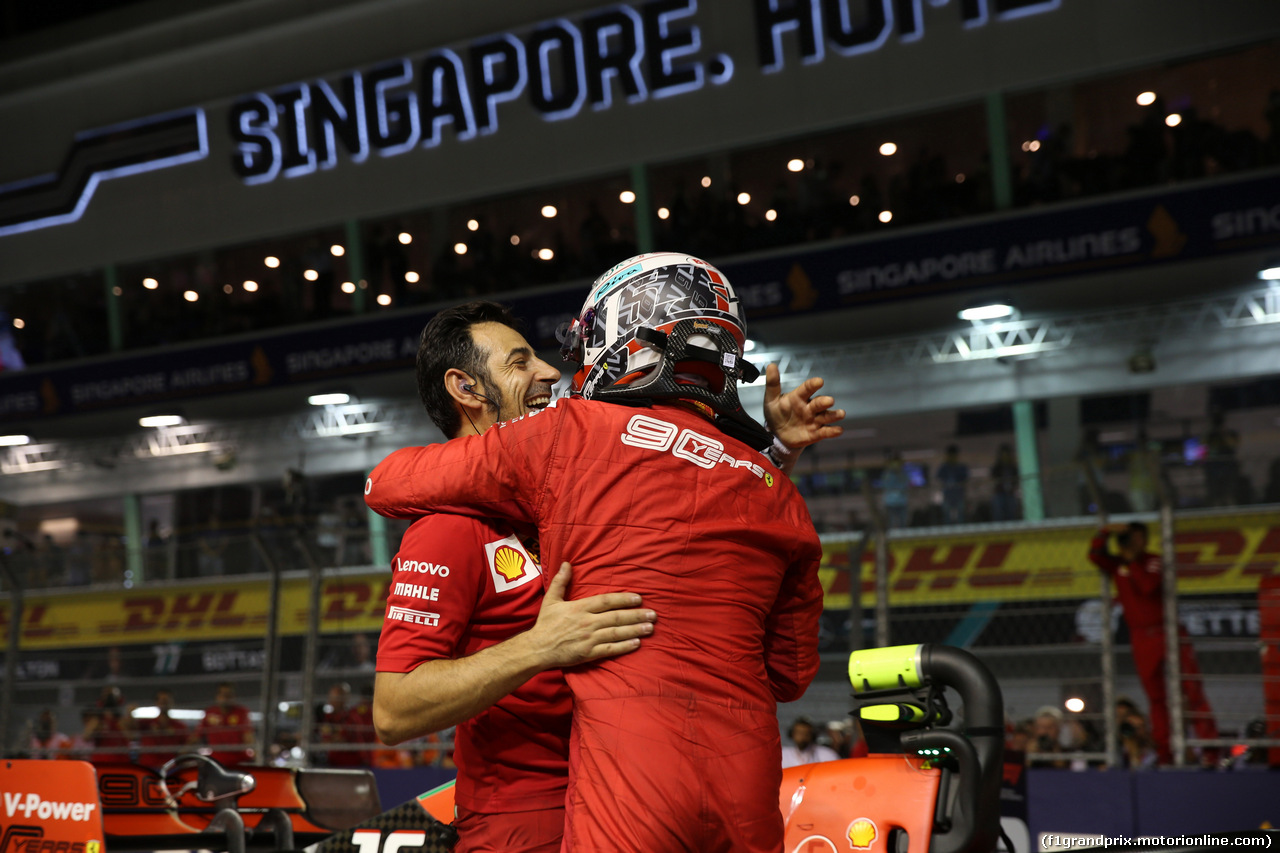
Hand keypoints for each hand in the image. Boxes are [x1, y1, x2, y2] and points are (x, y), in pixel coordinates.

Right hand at [527, 563, 655, 667]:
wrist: (537, 648)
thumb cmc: (545, 624)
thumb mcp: (551, 599)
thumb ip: (561, 581)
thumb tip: (567, 563)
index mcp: (580, 608)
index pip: (607, 601)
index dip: (624, 599)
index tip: (639, 599)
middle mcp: (587, 622)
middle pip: (616, 617)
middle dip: (636, 615)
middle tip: (653, 614)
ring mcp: (589, 639)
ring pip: (616, 633)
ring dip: (635, 630)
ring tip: (650, 628)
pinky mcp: (589, 653)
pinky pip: (610, 650)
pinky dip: (624, 647)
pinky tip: (637, 643)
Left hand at [762, 363, 844, 448]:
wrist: (777, 434)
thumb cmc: (776, 413)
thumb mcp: (771, 399)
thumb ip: (773, 384)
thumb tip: (771, 365)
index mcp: (799, 397)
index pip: (807, 388)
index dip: (813, 385)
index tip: (819, 381)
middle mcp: (809, 407)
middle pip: (819, 403)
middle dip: (824, 402)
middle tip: (830, 401)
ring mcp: (814, 420)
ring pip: (826, 416)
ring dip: (834, 415)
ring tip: (841, 413)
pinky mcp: (816, 433)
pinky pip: (826, 432)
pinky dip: (833, 431)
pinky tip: (839, 430)